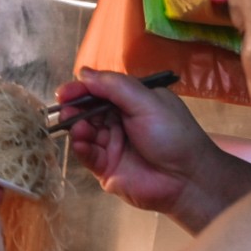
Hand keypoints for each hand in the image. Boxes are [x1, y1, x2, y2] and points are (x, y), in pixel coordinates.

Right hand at [59, 68, 217, 215]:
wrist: (186, 178)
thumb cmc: (172, 134)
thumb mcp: (147, 102)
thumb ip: (115, 87)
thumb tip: (83, 73)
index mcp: (131, 101)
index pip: (100, 91)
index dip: (82, 90)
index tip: (64, 93)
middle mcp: (119, 121)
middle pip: (88, 111)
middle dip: (75, 110)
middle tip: (66, 110)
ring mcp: (111, 145)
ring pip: (85, 133)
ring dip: (77, 129)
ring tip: (78, 129)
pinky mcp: (105, 167)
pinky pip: (87, 156)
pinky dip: (81, 149)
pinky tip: (81, 144)